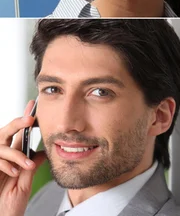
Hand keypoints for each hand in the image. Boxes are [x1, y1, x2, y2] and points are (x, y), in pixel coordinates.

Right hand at [0, 101, 46, 215]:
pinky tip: (13, 173)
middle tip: (30, 119)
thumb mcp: (24, 185)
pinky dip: (6, 165)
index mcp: (12, 157)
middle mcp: (1, 157)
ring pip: (2, 147)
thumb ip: (31, 167)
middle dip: (18, 123)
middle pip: (6, 131)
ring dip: (16, 155)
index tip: (34, 105)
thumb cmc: (9, 207)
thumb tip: (43, 151)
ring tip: (25, 165)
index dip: (25, 119)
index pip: (19, 134)